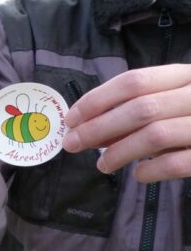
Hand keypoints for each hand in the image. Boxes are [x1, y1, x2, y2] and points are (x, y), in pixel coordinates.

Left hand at [63, 64, 190, 182]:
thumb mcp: (175, 101)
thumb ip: (139, 110)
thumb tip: (90, 128)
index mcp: (187, 75)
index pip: (134, 81)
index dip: (97, 100)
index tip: (71, 119)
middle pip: (139, 108)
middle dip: (98, 128)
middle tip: (73, 144)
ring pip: (155, 135)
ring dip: (119, 152)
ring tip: (102, 165)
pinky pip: (177, 163)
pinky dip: (151, 171)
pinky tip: (139, 175)